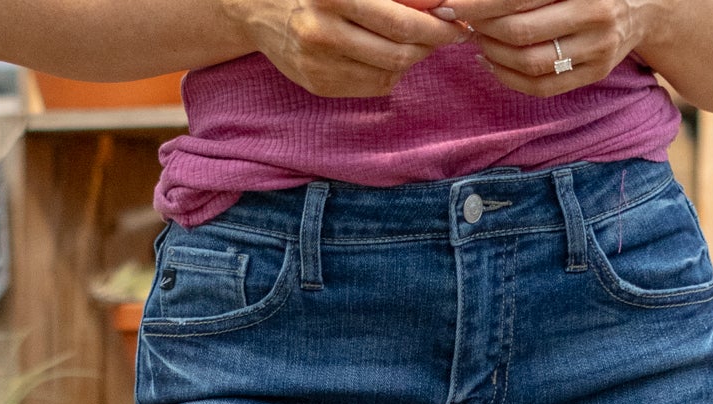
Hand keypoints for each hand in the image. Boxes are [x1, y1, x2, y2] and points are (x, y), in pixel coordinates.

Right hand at [220, 0, 467, 95]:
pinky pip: (372, 86)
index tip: (457, 18)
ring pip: (390, 71)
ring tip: (420, 40)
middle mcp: (324, 30)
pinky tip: (390, 53)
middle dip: (433, 42)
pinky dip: (390, 71)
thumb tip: (437, 2)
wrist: (256, 4)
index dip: (438, 23)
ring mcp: (319, 63)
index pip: (404, 19)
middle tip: (450, 32)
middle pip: (401, 50)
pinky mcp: (318, 85)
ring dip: (414, 57)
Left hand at [433, 0, 665, 95]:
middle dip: (484, 29)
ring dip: (495, 54)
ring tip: (479, 41)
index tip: (452, 5)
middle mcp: (594, 15)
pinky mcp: (596, 72)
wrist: (643, 3)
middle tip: (465, 22)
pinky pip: (544, 86)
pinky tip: (493, 64)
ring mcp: (597, 48)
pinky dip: (510, 79)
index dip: (481, 5)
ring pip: (531, 63)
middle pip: (522, 32)